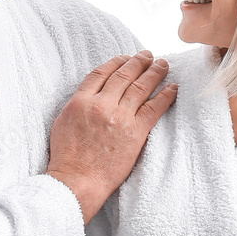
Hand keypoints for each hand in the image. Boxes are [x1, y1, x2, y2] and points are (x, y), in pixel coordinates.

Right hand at [47, 51, 177, 223]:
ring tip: (163, 65)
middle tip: (148, 55)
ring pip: (141, 87)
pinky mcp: (135, 132)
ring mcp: (119, 117)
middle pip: (124, 75)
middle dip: (138, 62)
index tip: (125, 58)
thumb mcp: (63, 123)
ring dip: (155, 73)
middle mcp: (101, 105)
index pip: (102, 73)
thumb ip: (77, 104)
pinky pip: (155, 108)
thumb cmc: (67, 157)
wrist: (77, 180)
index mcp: (81, 101)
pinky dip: (166, 95)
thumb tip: (90, 94)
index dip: (116, 62)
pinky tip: (173, 88)